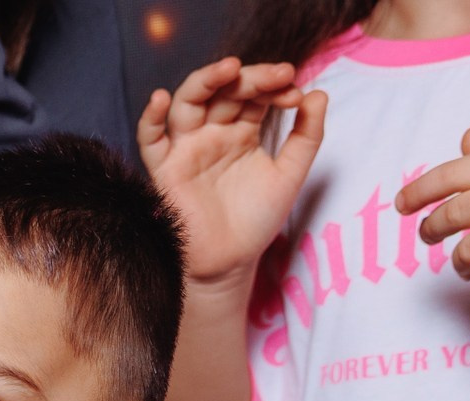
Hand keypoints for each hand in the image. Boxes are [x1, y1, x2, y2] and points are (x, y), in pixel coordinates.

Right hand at [138, 58, 325, 287]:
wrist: (230, 263)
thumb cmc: (256, 221)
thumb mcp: (290, 175)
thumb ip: (307, 135)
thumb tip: (319, 93)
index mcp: (242, 130)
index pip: (255, 94)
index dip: (274, 86)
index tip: (297, 94)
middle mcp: (213, 132)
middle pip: (225, 91)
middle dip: (251, 78)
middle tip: (278, 75)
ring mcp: (187, 147)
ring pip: (189, 102)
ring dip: (206, 80)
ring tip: (230, 68)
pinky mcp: (165, 168)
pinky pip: (150, 138)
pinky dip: (150, 117)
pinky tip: (160, 99)